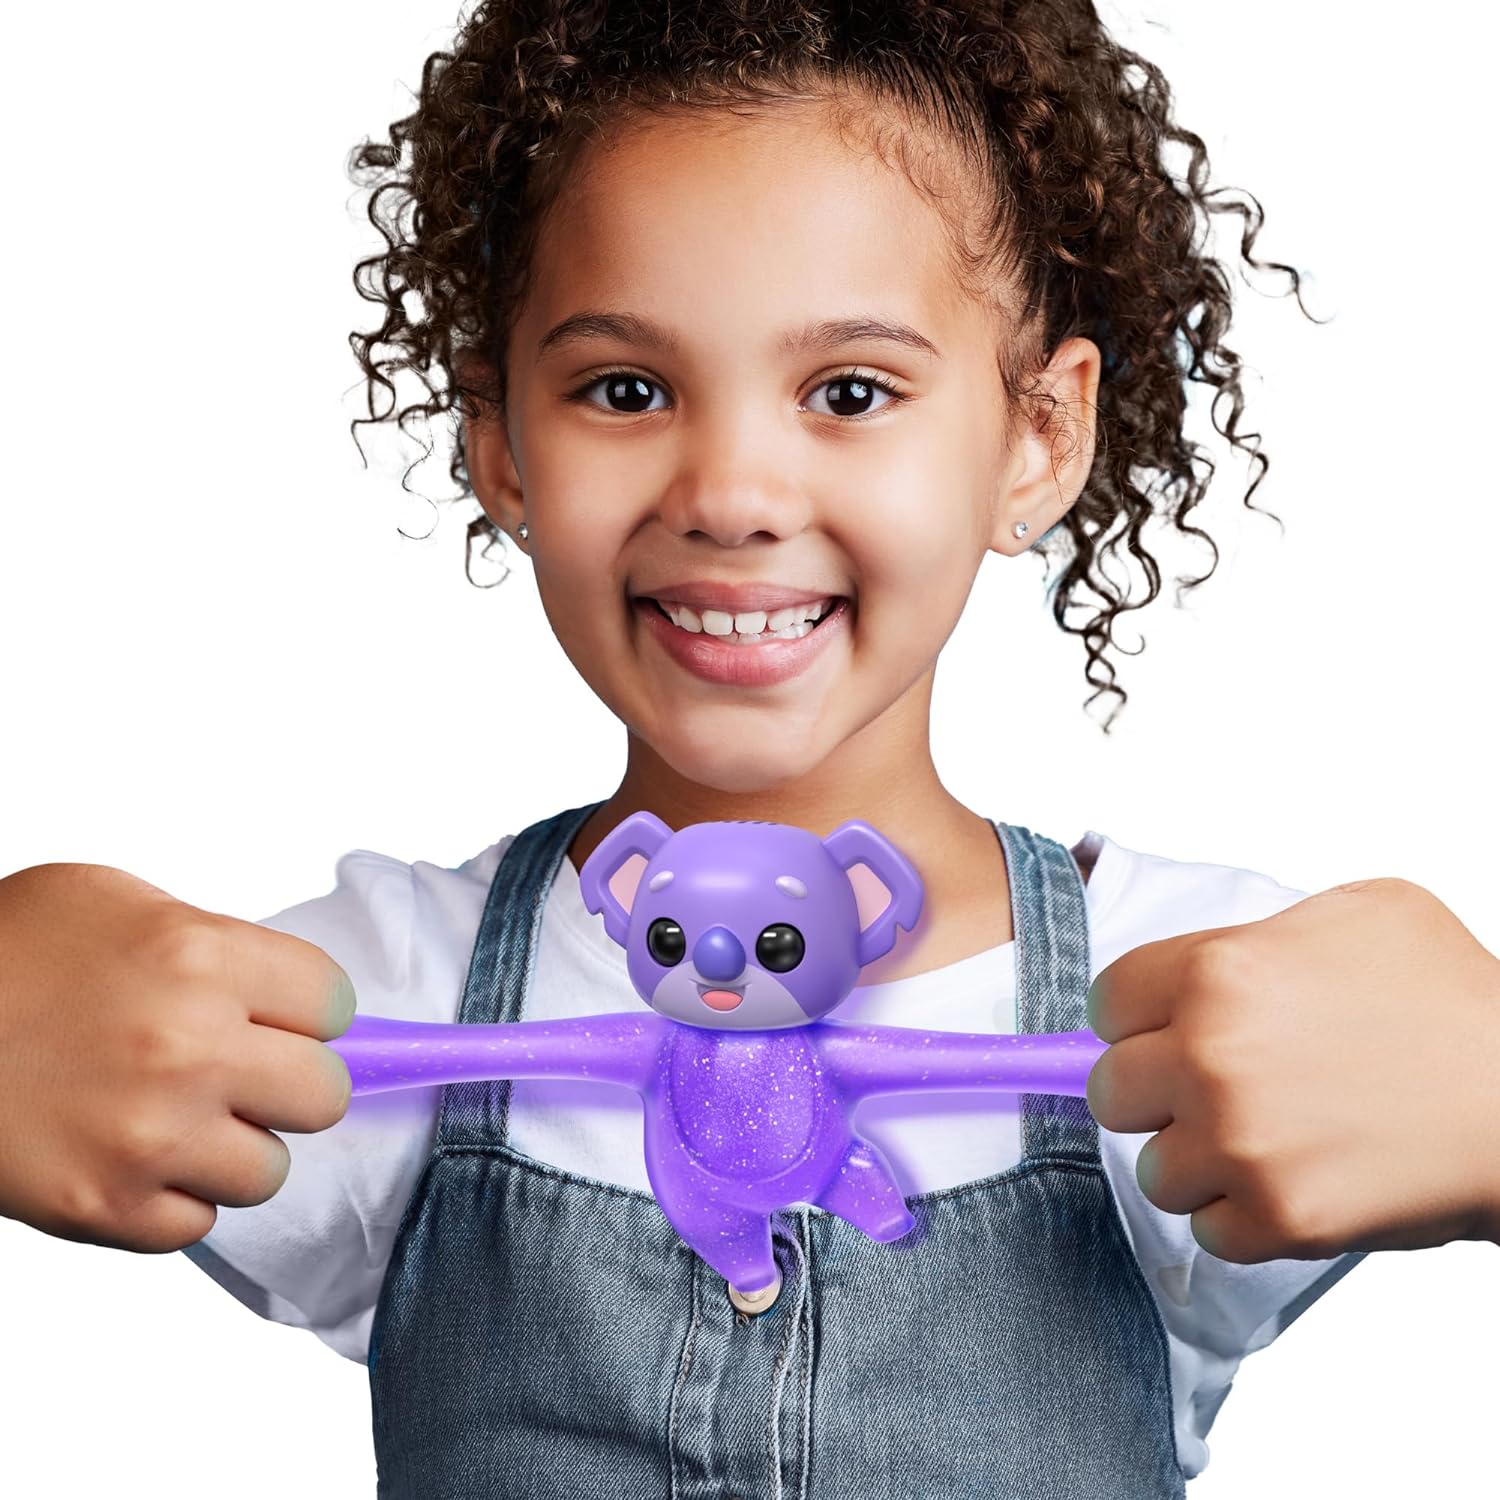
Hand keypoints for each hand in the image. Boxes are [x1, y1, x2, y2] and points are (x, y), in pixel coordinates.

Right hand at [0, 863, 355, 1252]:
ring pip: (269, 1170)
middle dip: (291, 1083)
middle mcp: (189, 1048)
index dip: (310, 1011)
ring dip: (235, 1148)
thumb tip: (286, 995)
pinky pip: (197, 1223)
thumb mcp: (119, 904)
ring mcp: (150, 1136)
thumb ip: (216, 943)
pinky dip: (174, 1197)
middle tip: (245, 1072)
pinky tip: (138, 1155)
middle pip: (324, 1094)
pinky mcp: (106, 1208)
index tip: (285, 1016)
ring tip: (181, 1116)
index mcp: (202, 958)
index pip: (335, 1003)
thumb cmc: (7, 957)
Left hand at [1085, 878, 1499, 1261]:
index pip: (1106, 1003)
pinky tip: (1293, 1182)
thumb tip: (1203, 966)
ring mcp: (1239, 1142)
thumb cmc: (1455, 999)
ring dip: (1198, 1163)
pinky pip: (1208, 1231)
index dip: (1136, 1021)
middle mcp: (1209, 1056)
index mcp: (1215, 971)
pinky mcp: (1278, 1216)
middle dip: (1154, 1094)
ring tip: (1263, 1142)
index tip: (1164, 1033)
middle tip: (1209, 1093)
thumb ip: (1257, 934)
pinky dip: (1242, 1218)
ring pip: (1155, 1169)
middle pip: (1111, 1091)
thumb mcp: (1357, 912)